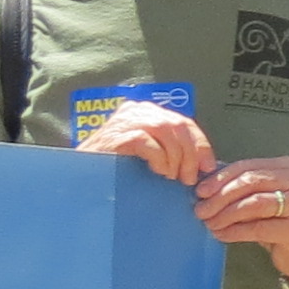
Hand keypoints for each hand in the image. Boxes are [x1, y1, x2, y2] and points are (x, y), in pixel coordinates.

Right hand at [77, 98, 212, 186]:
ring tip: (173, 176)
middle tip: (190, 177)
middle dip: (191, 153)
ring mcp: (124, 120)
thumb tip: (203, 163)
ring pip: (166, 131)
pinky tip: (159, 171)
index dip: (200, 144)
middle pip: (178, 125)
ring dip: (176, 157)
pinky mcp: (116, 134)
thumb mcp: (147, 154)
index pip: (183, 122)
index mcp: (146, 112)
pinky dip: (160, 158)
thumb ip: (169, 149)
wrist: (80, 177)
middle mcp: (136, 111)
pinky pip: (148, 142)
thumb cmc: (114, 168)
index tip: (207, 166)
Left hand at [197, 157, 288, 276]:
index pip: (249, 166)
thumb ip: (239, 186)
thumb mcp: (260, 198)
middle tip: (201, 210)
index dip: (221, 178)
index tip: (200, 192)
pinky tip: (222, 235)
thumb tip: (202, 181)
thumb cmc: (278, 222)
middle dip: (221, 197)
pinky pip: (260, 228)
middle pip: (252, 182)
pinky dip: (236, 231)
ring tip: (210, 223)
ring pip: (256, 204)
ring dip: (226, 214)